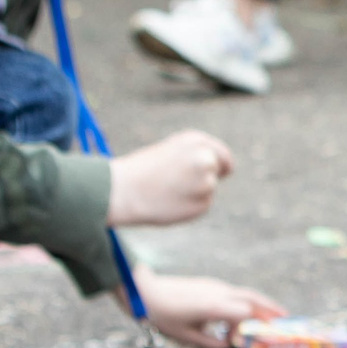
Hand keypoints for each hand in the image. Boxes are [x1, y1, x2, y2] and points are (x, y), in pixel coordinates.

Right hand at [106, 128, 233, 225]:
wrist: (123, 191)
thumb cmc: (142, 171)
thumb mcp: (170, 152)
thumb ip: (194, 156)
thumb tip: (215, 168)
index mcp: (195, 141)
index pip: (222, 154)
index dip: (222, 164)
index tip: (223, 171)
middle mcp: (205, 158)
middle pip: (220, 170)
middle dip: (209, 177)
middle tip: (184, 183)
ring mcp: (206, 182)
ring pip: (209, 189)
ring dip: (195, 193)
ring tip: (168, 191)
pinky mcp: (203, 204)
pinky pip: (201, 206)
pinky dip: (189, 207)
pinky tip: (169, 202)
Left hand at [134, 268, 282, 347]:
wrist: (145, 291)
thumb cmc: (163, 317)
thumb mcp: (186, 338)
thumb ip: (212, 346)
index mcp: (214, 306)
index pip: (245, 315)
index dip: (250, 329)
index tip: (249, 341)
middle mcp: (219, 292)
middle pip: (253, 299)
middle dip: (271, 309)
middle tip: (287, 319)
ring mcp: (215, 286)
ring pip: (246, 293)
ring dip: (262, 303)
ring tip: (275, 313)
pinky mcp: (210, 284)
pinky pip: (235, 292)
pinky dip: (247, 300)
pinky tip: (246, 310)